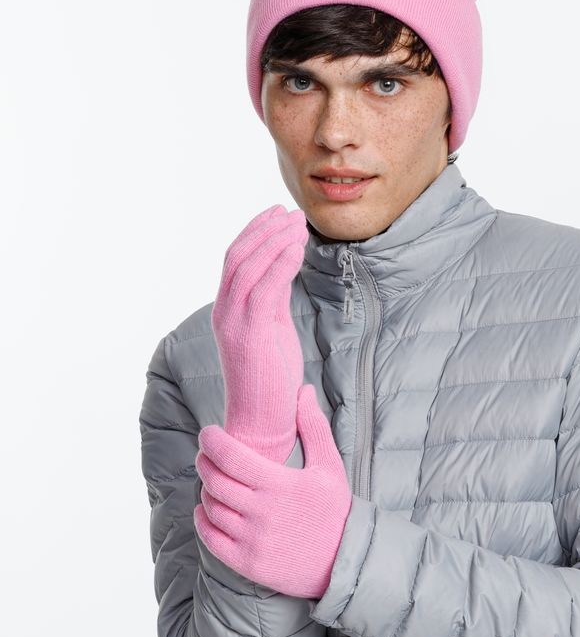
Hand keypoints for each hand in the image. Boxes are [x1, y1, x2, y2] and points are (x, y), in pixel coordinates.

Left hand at [193, 384, 352, 598]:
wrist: (344, 562)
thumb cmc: (335, 510)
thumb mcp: (329, 465)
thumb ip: (313, 426)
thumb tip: (304, 390)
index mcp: (280, 485)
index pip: (231, 457)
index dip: (212, 441)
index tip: (208, 433)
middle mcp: (262, 513)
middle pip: (214, 480)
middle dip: (204, 461)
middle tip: (206, 453)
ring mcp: (252, 540)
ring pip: (210, 507)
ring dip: (205, 489)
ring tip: (214, 479)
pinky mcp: (246, 563)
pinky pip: (210, 538)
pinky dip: (203, 519)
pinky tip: (207, 509)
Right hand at [211, 203, 308, 462]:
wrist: (261, 424)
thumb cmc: (271, 380)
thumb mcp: (273, 331)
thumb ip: (273, 301)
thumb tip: (285, 270)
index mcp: (227, 311)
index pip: (235, 260)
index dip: (255, 232)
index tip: (278, 213)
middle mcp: (224, 313)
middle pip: (236, 256)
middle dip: (264, 229)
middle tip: (290, 212)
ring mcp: (234, 324)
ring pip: (247, 268)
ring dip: (274, 241)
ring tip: (298, 225)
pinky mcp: (250, 336)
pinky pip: (264, 290)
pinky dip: (280, 265)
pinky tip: (297, 250)